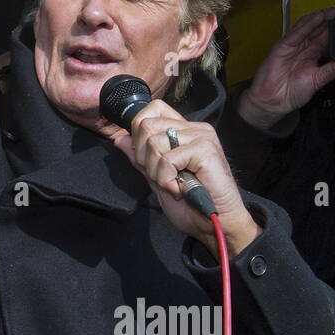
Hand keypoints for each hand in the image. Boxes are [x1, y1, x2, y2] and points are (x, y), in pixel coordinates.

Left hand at [112, 100, 262, 255]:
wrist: (214, 224)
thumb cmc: (191, 204)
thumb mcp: (157, 178)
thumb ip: (140, 158)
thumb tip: (120, 139)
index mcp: (182, 131)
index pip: (153, 109)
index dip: (139, 131)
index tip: (146, 158)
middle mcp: (193, 128)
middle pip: (146, 125)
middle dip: (144, 157)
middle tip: (161, 177)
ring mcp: (201, 136)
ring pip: (154, 142)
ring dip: (156, 172)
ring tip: (173, 184)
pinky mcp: (205, 149)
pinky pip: (167, 159)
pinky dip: (166, 179)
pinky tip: (179, 189)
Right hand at [239, 5, 334, 130]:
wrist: (274, 101)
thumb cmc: (294, 92)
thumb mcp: (319, 80)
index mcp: (312, 53)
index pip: (326, 36)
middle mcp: (303, 46)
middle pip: (318, 27)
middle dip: (331, 17)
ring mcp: (293, 45)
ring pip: (308, 26)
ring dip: (321, 17)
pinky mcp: (282, 47)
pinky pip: (296, 33)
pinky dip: (307, 25)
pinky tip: (318, 18)